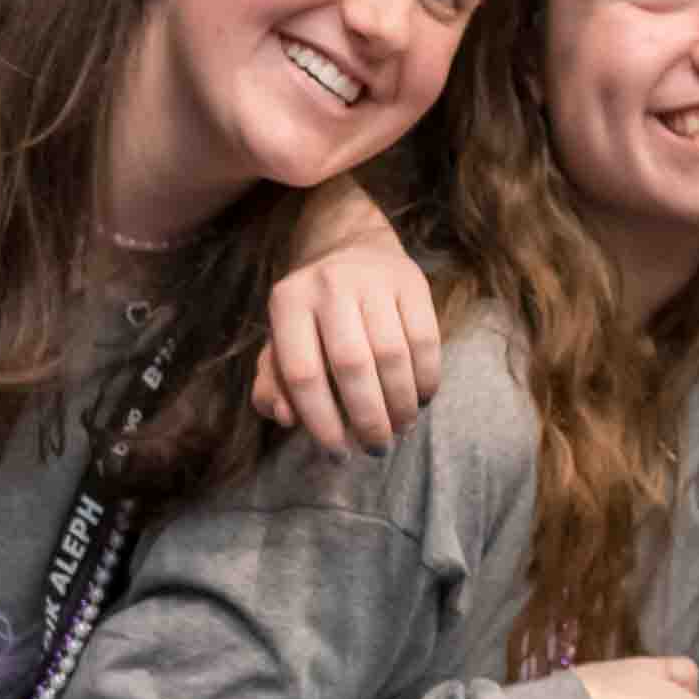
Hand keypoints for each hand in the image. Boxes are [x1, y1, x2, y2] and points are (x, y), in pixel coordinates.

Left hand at [253, 238, 442, 454]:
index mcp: (287, 302)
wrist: (350, 244)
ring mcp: (373, 279)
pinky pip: (425, 339)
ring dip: (401, 403)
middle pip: (351, 366)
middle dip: (368, 418)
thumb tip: (285, 417)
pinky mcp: (412, 280)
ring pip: (393, 355)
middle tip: (377, 448)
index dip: (321, 422)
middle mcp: (328, 285)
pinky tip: (422, 400)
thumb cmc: (312, 313)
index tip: (338, 453)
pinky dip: (427, 378)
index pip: (302, 374)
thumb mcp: (280, 341)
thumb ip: (272, 384)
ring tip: (401, 428)